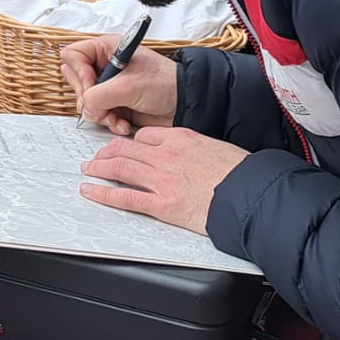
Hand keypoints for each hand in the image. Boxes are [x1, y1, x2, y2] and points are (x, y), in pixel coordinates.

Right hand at [59, 34, 177, 135]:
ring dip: (100, 114)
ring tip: (116, 116)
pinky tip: (123, 123)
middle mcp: (105, 66)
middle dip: (88, 98)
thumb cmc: (167, 83)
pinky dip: (109, 122)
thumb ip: (99, 96)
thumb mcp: (129, 87)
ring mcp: (109, 87)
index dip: (78, 72)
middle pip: (76, 80)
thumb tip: (84, 107)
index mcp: (107, 49)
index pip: (73, 56)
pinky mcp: (114, 104)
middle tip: (101, 103)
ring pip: (86, 102)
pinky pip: (98, 115)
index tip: (91, 85)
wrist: (186, 104)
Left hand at [80, 126, 249, 236]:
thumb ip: (197, 149)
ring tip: (88, 169)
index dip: (131, 141)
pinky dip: (103, 193)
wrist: (252, 196)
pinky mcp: (161, 204)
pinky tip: (90, 191)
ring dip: (98, 167)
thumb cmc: (243, 174)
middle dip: (106, 152)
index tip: (124, 146)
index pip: (145, 135)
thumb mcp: (218, 149)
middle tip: (96, 157)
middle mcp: (166, 155)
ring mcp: (161, 179)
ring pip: (119, 167)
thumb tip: (193, 155)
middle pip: (125, 148)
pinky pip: (125, 197)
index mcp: (181, 138)